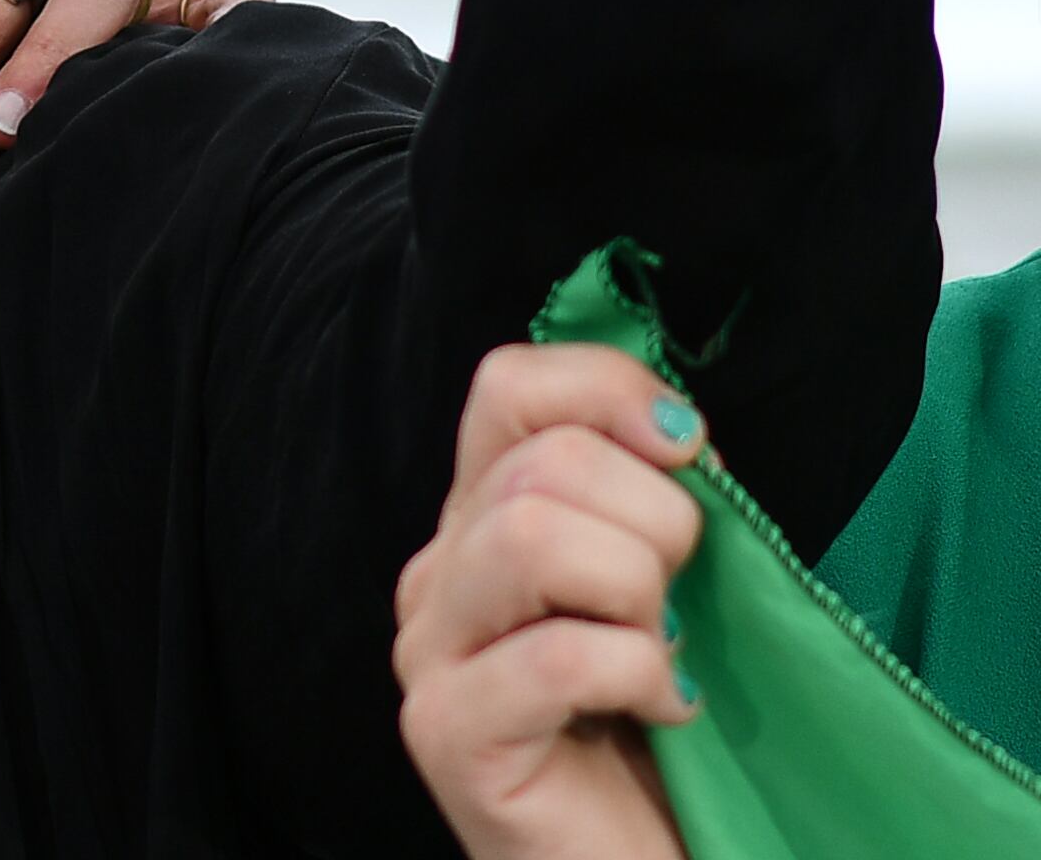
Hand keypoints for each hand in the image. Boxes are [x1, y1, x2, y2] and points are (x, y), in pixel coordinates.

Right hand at [394, 344, 704, 859]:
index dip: (609, 393)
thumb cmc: (670, 732)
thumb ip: (654, 498)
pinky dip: (641, 675)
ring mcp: (428, 654)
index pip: (509, 387)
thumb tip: (678, 429)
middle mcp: (435, 575)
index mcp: (477, 521)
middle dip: (657, 523)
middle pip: (540, 465)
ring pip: (531, 537)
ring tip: (667, 653)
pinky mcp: (446, 733)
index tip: (692, 455)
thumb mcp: (670, 587)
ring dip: (640, 593)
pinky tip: (665, 711)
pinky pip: (556, 656)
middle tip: (687, 605)